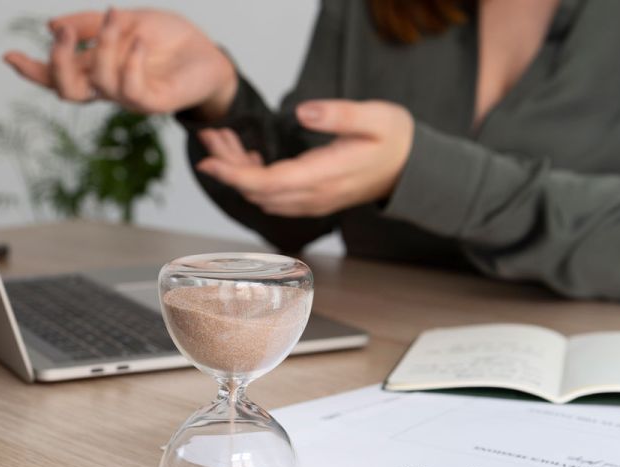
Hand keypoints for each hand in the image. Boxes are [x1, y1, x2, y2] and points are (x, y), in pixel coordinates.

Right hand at [3, 8, 236, 118]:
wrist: (208, 55)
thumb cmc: (169, 41)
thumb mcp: (127, 22)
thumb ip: (90, 24)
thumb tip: (51, 26)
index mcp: (96, 69)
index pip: (57, 76)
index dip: (32, 71)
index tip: (8, 55)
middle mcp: (108, 87)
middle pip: (67, 91)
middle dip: (58, 63)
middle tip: (64, 34)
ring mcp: (129, 98)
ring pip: (99, 83)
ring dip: (103, 47)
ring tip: (116, 18)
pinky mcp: (153, 103)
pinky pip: (131, 89)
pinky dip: (129, 62)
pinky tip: (138, 40)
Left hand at [196, 100, 413, 216]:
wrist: (411, 169)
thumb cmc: (394, 140)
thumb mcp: (374, 118)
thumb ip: (339, 115)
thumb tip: (303, 111)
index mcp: (325, 175)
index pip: (268, 184)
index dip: (234, 176)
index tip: (208, 162)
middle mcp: (313, 196)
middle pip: (257, 192)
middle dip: (228, 169)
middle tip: (211, 137)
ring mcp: (312, 202)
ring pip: (262, 196)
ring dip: (238, 174)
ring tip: (223, 141)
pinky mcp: (311, 200)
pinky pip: (273, 197)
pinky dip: (252, 180)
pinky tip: (248, 157)